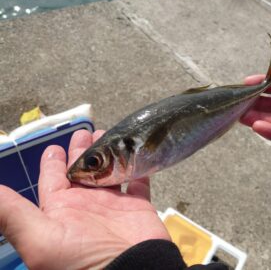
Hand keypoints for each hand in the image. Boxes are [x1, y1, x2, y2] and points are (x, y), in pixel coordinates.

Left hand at [0, 130, 169, 269]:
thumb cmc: (81, 259)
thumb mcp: (39, 239)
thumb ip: (13, 213)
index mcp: (61, 209)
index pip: (53, 179)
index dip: (52, 162)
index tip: (54, 147)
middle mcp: (86, 204)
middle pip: (83, 169)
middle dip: (82, 150)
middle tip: (85, 133)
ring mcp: (113, 204)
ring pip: (109, 170)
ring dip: (109, 153)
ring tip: (109, 136)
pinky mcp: (138, 205)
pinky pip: (138, 180)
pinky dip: (137, 166)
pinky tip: (136, 153)